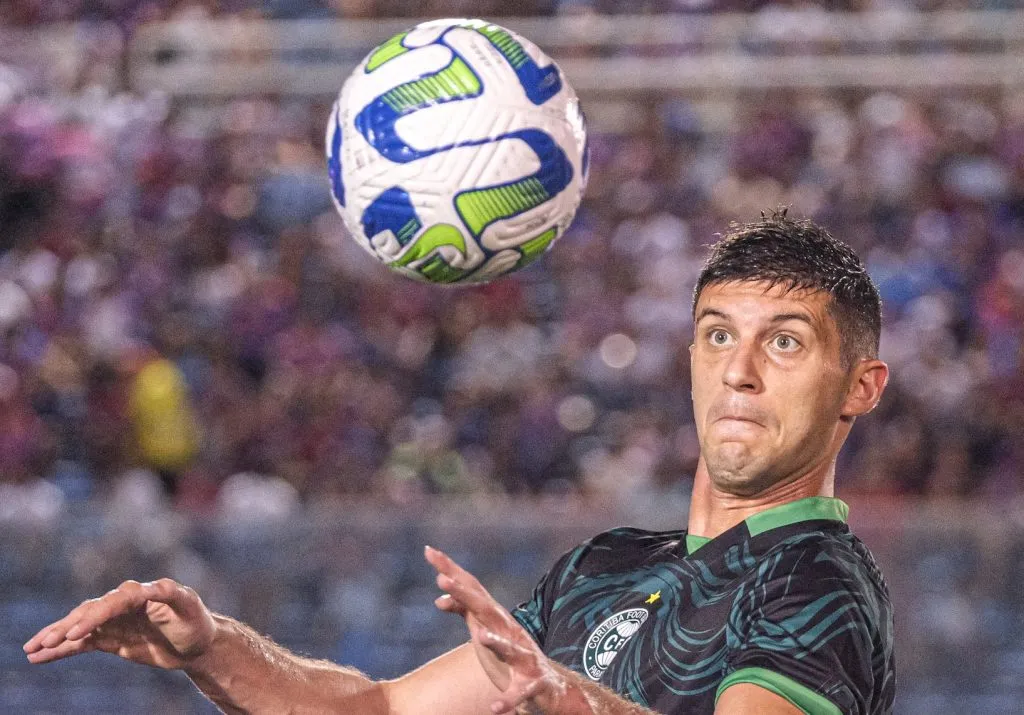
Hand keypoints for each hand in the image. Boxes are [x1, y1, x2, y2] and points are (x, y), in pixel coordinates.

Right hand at [23, 578, 215, 668]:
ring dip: (56, 636)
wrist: (196, 644)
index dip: (96, 616)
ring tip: (32, 648)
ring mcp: (113, 622)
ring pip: (79, 628)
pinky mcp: (110, 639)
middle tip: (46, 641)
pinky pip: (80, 644)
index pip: (113, 602)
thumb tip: (158, 585)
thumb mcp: (188, 606)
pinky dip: (60, 650)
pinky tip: (39, 656)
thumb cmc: (195, 621)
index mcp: (141, 592)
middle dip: (67, 626)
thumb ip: (171, 594)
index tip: (79, 631)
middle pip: (90, 613)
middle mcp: (122, 604)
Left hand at [425, 546, 570, 714]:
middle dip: (465, 594)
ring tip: (480, 637)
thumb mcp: (485, 630)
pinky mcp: (532, 686)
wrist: (553, 688)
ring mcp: (524, 658)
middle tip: (443, 580)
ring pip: (510, 648)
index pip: (471, 590)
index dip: (450, 570)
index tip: (429, 551)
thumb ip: (463, 612)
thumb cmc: (512, 655)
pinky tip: (496, 708)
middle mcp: (511, 632)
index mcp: (497, 619)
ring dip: (496, 642)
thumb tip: (437, 598)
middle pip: (486, 609)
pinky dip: (508, 700)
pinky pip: (519, 693)